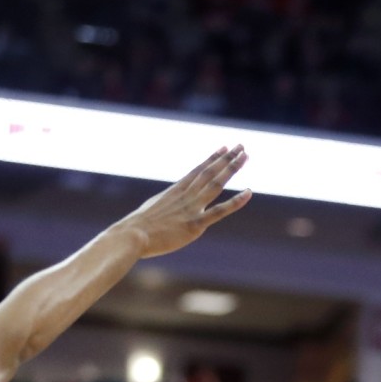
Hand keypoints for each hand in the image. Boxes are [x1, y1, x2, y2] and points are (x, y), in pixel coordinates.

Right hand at [120, 145, 251, 257]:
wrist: (132, 235)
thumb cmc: (138, 226)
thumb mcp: (153, 209)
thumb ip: (166, 204)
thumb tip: (168, 203)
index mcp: (176, 191)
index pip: (199, 170)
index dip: (213, 158)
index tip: (224, 148)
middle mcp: (186, 196)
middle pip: (210, 172)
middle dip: (227, 159)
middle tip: (241, 146)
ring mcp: (191, 208)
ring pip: (216, 184)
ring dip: (232, 169)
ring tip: (246, 157)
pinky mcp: (194, 224)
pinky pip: (218, 211)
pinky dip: (235, 202)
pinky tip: (248, 193)